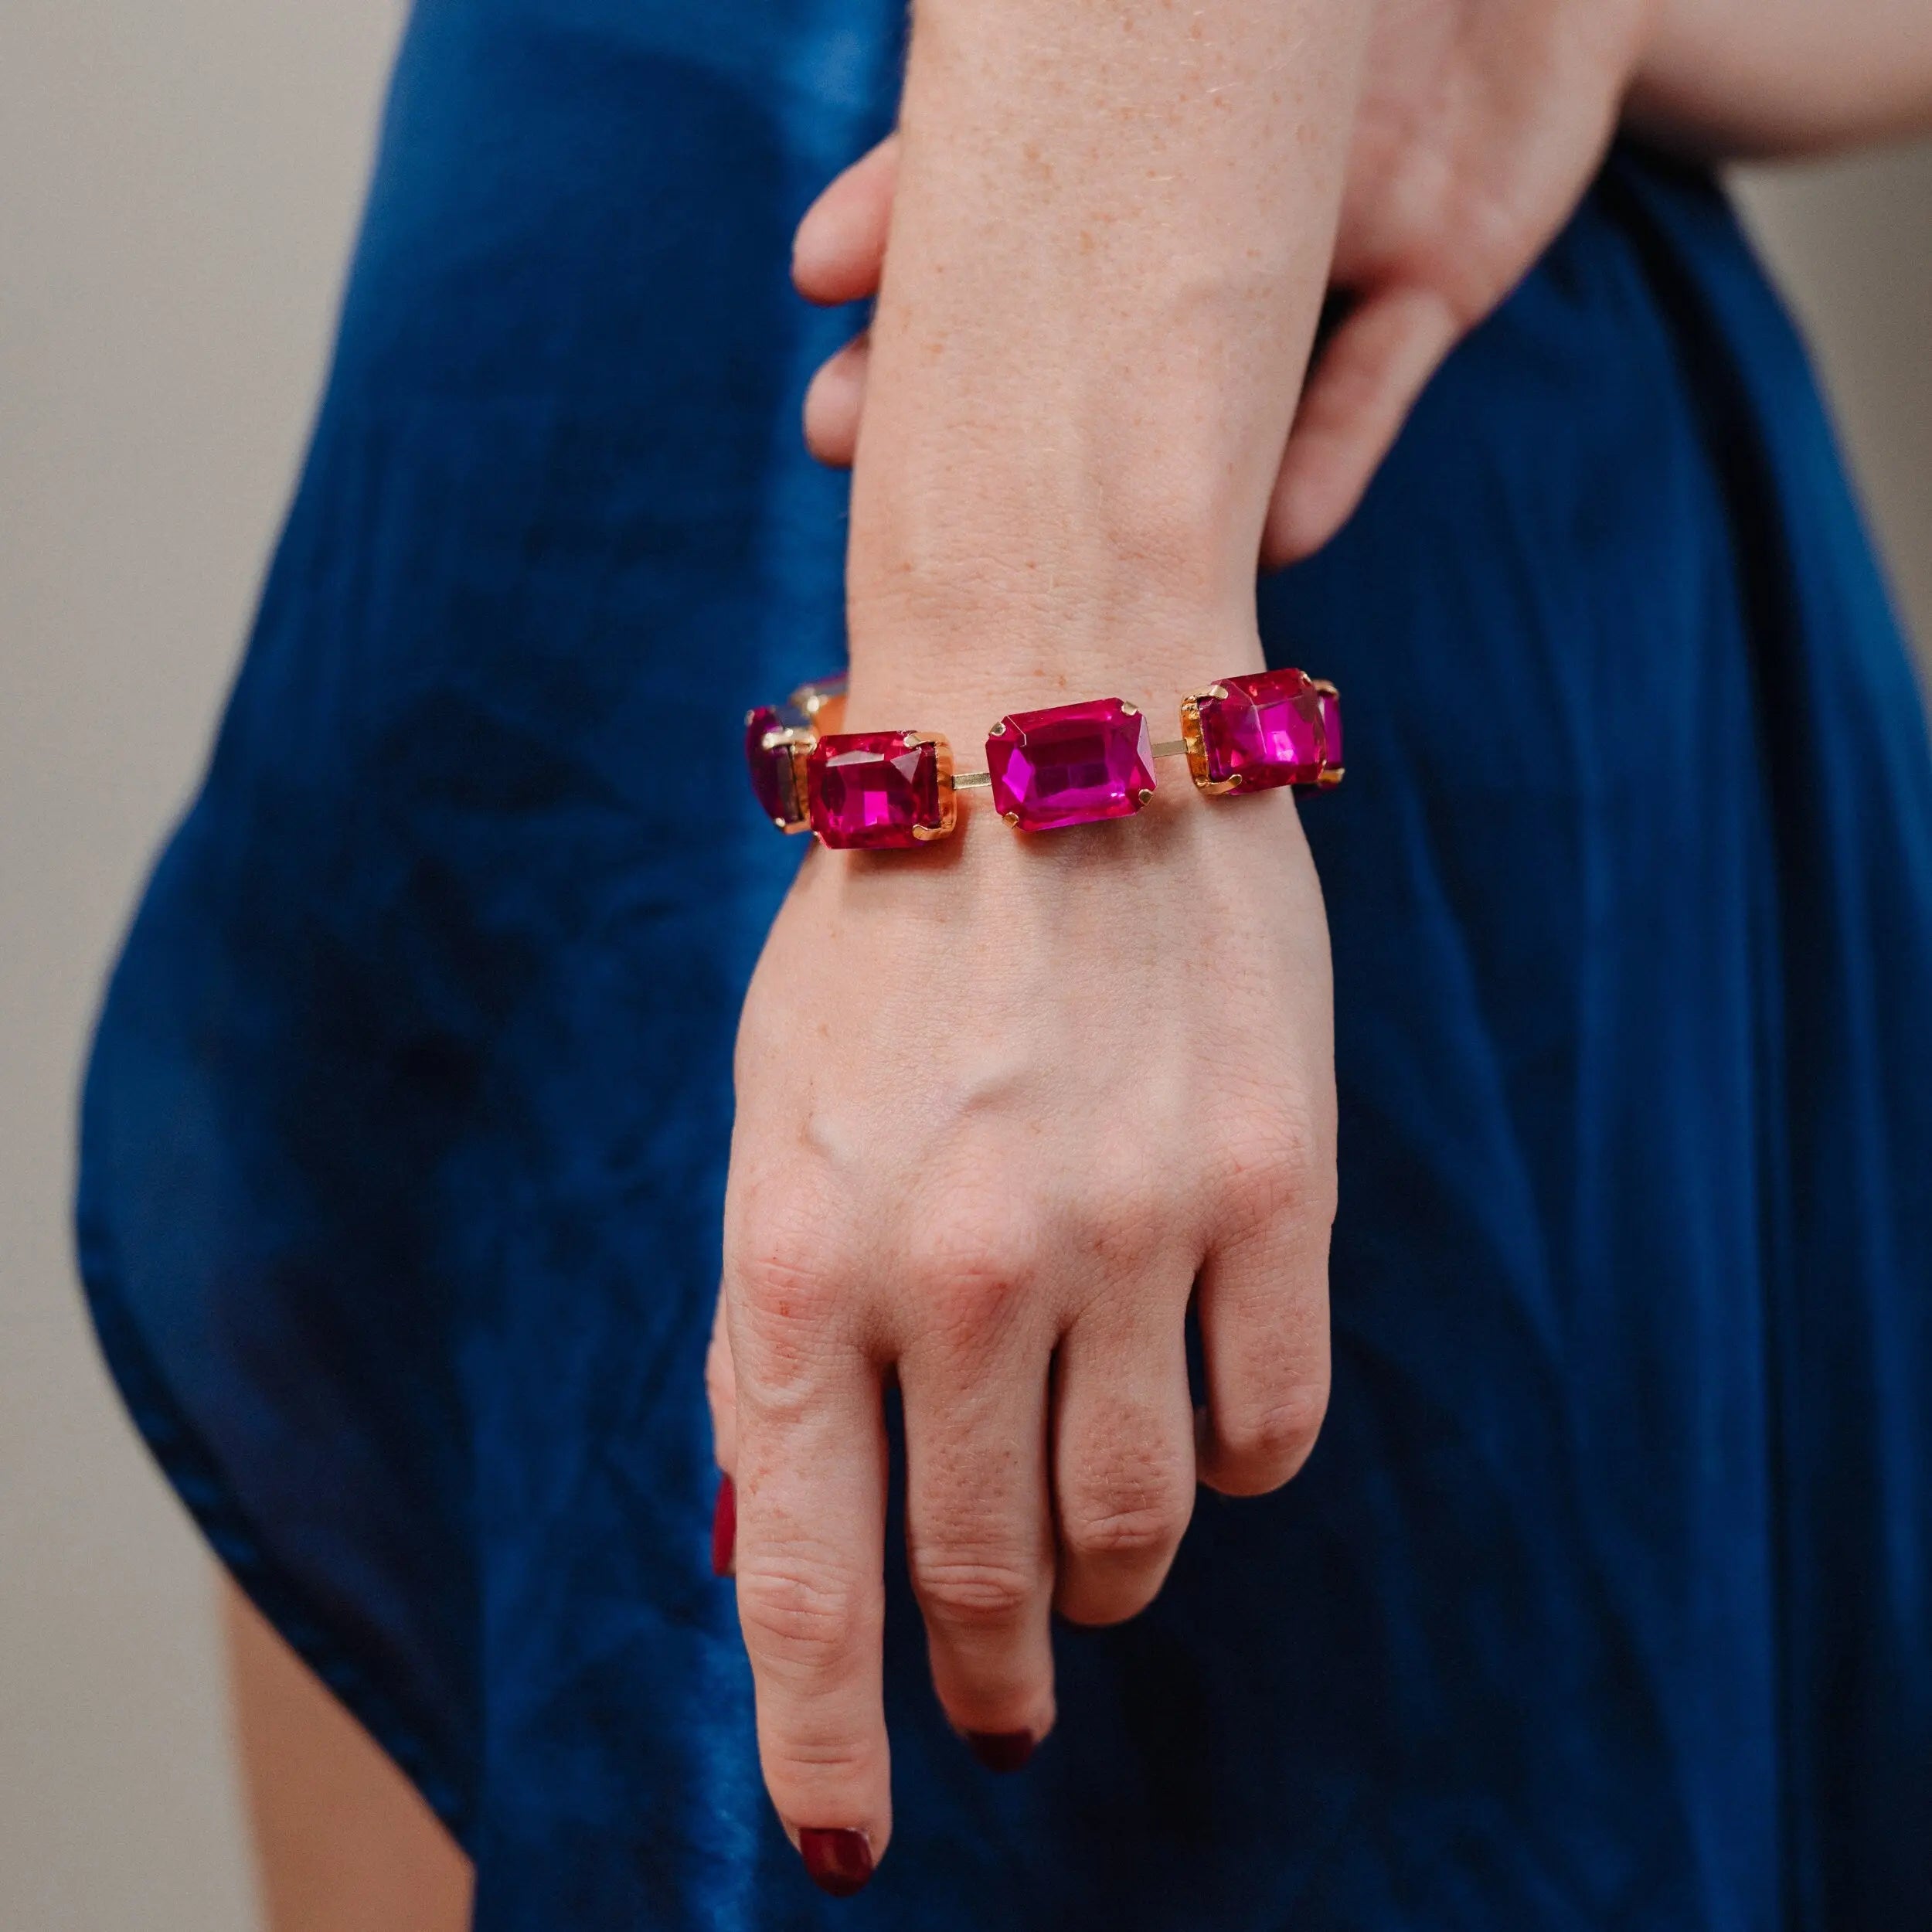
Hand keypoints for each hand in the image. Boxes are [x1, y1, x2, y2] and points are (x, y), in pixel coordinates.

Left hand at [707, 743, 1334, 1876]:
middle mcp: (962, 1263)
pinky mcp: (1277, 1185)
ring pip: (1138, 1524)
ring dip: (1103, 1571)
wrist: (1050, 715)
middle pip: (986, 1582)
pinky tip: (1187, 1406)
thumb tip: (782, 1549)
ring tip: (1083, 1549)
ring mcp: (1135, 1228)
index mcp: (797, 1250)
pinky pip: (1268, 1427)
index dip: (822, 1744)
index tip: (848, 1840)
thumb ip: (778, 1332)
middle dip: (986, 1675)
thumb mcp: (769, 1120)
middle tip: (999, 1702)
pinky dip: (1226, 1461)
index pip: (806, 1584)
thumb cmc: (884, 935)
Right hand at [790, 0, 1656, 565]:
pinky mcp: (1439, 280)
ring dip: (1129, 463)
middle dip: (973, 375)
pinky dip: (1325, 461)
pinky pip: (1374, 386)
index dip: (906, 215)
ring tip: (1053, 537)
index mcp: (1170, 89)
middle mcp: (1228, 185)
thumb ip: (1118, 11)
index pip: (1015, 167)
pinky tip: (1264, 534)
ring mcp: (1325, 242)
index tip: (817, 276)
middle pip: (1079, 306)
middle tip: (844, 427)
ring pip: (1207, 377)